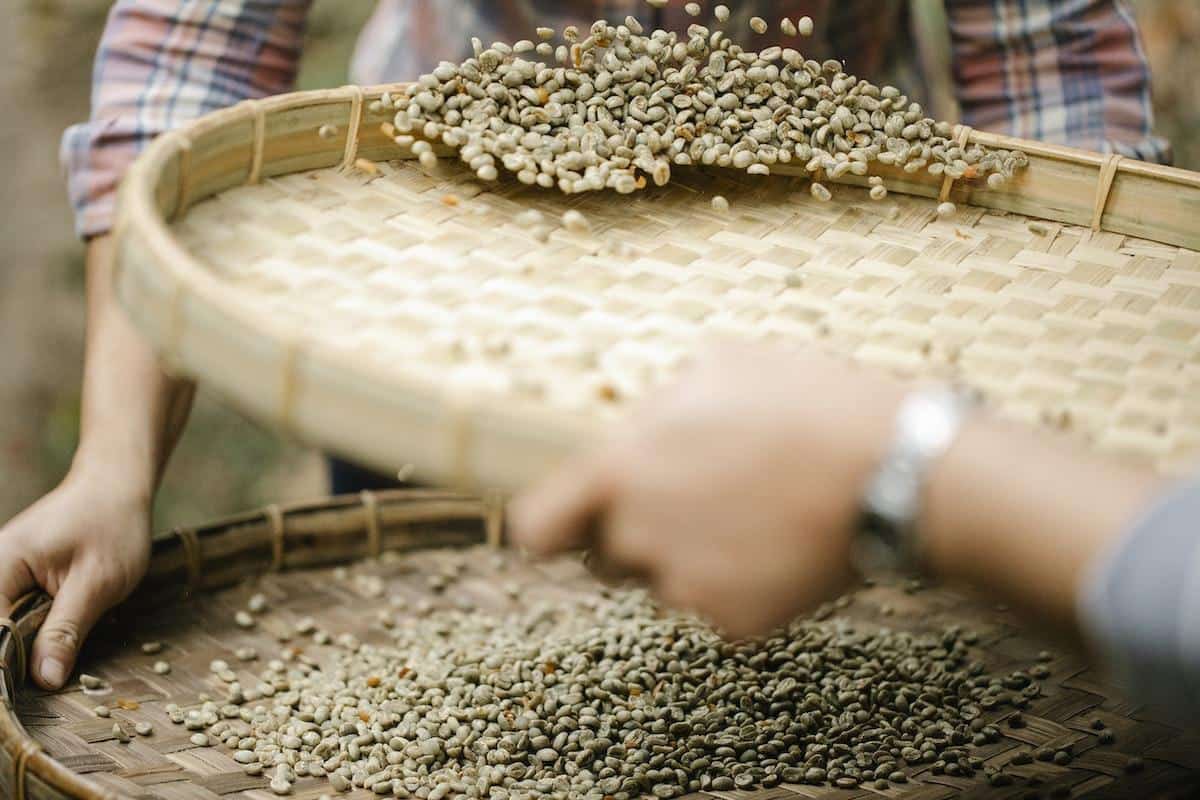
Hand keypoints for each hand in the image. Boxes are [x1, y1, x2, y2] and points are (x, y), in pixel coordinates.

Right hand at [0, 467, 151, 689]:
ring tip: (47, 673)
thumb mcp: (96, 583)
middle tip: (42, 688)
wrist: (117, 486)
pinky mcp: (15, 580)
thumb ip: (66, 631)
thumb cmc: (112, 525)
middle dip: (11, 662)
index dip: (3, 670)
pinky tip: (46, 652)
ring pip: (3, 629)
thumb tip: (45, 681)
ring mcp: (1, 575)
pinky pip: (12, 616)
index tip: (18, 702)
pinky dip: (27, 635)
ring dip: (21, 651)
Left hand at [511, 343, 904, 638]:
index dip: (549, 527)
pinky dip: (743, 584)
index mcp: (620, 471)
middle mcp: (639, 537)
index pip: (536, 528)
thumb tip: (641, 429)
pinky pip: (718, 605)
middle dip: (634, 535)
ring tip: (753, 514)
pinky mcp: (734, 622)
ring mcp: (686, 587)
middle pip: (606, 556)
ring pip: (665, 582)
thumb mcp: (719, 368)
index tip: (569, 523)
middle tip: (697, 502)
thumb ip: (657, 408)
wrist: (894, 472)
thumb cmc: (806, 405)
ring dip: (691, 558)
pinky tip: (782, 543)